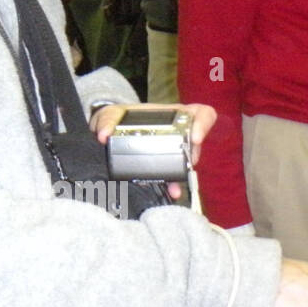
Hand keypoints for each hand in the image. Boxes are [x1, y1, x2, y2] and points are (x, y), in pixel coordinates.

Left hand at [91, 102, 217, 201]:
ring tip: (174, 187)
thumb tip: (103, 135)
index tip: (195, 138)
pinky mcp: (167, 169)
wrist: (113, 135)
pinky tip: (170, 193)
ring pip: (188, 164)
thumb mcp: (111, 113)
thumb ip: (106, 119)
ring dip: (183, 175)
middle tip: (185, 162)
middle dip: (192, 155)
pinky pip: (176, 178)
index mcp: (174, 116)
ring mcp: (175, 153)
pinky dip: (174, 187)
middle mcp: (179, 134)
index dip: (203, 124)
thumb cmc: (118, 119)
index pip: (201, 114)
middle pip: (196, 143)